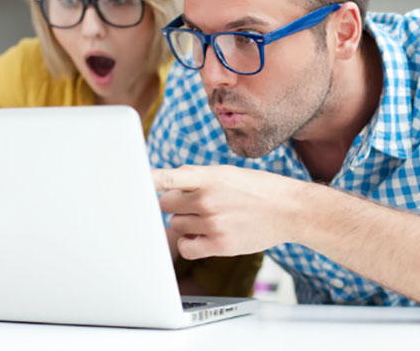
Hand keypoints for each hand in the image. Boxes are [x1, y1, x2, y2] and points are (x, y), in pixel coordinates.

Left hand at [153, 165, 304, 259]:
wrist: (288, 209)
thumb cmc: (256, 189)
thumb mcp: (226, 173)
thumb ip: (196, 177)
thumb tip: (166, 185)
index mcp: (208, 176)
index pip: (169, 177)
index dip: (147, 181)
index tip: (130, 182)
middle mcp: (208, 198)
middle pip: (165, 204)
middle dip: (175, 204)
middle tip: (194, 203)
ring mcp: (213, 222)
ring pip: (175, 225)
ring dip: (185, 223)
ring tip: (209, 217)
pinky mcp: (219, 244)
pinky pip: (185, 247)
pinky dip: (189, 243)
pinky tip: (203, 235)